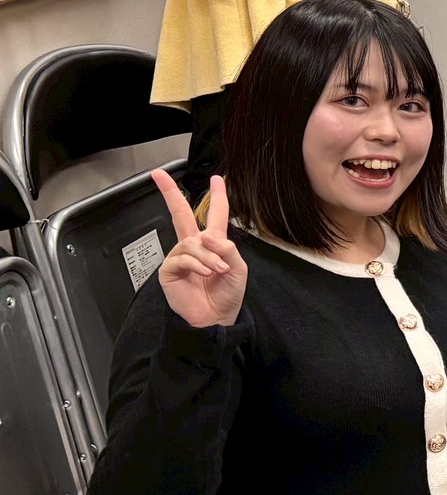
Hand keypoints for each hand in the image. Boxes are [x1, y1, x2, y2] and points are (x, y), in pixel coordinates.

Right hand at [151, 171, 246, 328]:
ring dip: (208, 256)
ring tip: (218, 271)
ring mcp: (180, 257)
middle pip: (181, 214)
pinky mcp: (169, 270)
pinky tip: (205, 273)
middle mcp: (194, 246)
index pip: (214, 215)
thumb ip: (227, 250)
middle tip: (159, 175)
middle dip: (171, 193)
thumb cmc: (227, 295)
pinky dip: (197, 264)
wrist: (215, 320)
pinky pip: (182, 258)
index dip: (216, 197)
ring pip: (191, 243)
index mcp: (213, 244)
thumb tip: (209, 237)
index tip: (216, 179)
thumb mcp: (238, 269)